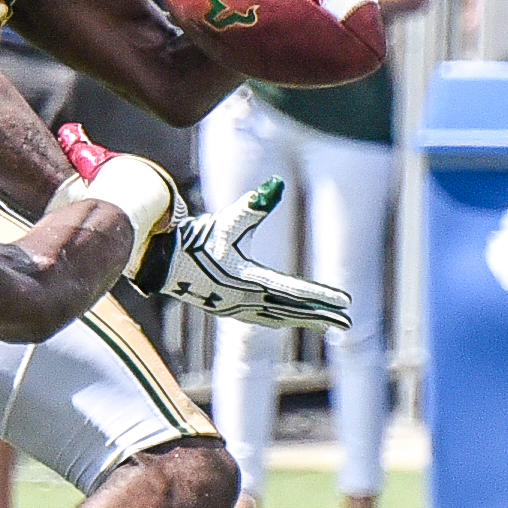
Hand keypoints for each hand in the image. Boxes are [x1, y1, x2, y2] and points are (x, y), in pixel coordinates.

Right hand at [136, 184, 345, 328]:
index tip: (344, 302)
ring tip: (329, 324)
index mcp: (246, 280)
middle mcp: (243, 299)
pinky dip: (284, 319)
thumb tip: (276, 184)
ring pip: (279, 317)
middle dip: (321, 315)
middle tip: (347, 321)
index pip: (293, 290)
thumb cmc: (195, 238)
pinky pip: (265, 319)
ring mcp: (235, 308)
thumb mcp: (225, 221)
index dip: (321, 296)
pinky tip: (293, 319)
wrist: (159, 259)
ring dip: (305, 320)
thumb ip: (253, 205)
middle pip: (291, 310)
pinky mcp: (227, 309)